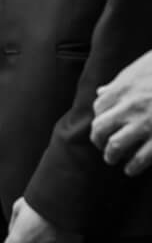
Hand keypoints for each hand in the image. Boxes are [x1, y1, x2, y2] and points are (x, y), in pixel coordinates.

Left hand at [93, 49, 151, 174]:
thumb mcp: (137, 72)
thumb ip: (118, 85)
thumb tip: (101, 92)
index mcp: (121, 91)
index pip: (98, 108)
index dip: (99, 118)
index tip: (103, 125)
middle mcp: (128, 108)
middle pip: (100, 128)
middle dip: (98, 140)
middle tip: (101, 146)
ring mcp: (144, 124)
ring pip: (116, 145)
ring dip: (111, 155)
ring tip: (112, 160)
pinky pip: (141, 157)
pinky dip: (134, 166)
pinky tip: (131, 169)